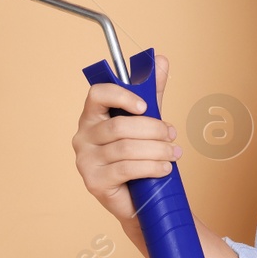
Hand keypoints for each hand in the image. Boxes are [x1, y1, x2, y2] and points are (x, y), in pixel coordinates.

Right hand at [72, 53, 182, 229]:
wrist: (139, 198)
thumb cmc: (140, 154)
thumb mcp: (148, 120)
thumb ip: (152, 92)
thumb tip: (160, 59)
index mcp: (92, 116)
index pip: (97, 94)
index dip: (121, 95)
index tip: (144, 106)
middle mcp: (82, 137)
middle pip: (119, 125)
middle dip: (153, 129)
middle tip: (173, 136)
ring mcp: (85, 161)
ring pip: (126, 148)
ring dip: (157, 150)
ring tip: (174, 154)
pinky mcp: (94, 182)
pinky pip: (126, 169)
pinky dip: (151, 166)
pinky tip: (165, 168)